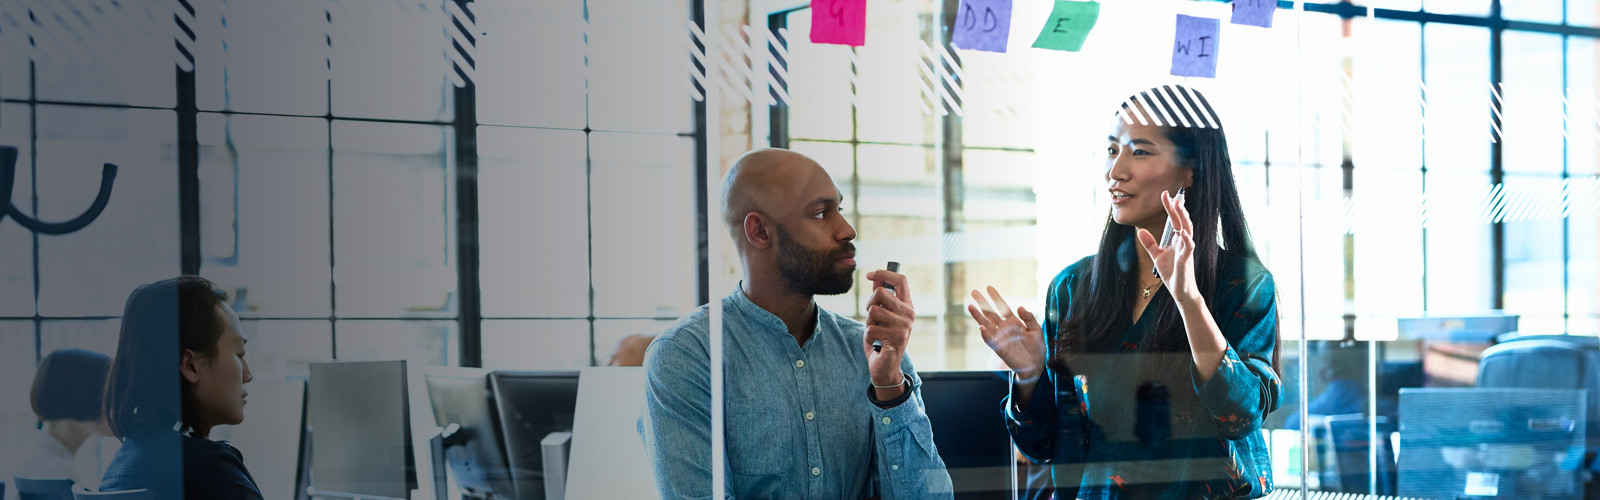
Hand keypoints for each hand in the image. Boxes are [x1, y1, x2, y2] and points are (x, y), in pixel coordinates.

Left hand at [863, 269, 913, 385]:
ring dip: (868, 322)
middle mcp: (909, 314)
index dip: (884, 273)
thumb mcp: (881, 316)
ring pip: (873, 310)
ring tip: (876, 331)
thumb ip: (880, 298)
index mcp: (907, 306)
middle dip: (869, 303)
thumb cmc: (882, 339)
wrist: (886, 367)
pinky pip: (870, 328)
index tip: (869, 274)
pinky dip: (867, 336)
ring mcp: (903, 327)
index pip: (901, 280)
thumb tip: (875, 277)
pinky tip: (875, 342)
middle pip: (881, 292)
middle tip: (872, 317)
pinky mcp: (895, 339)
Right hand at [966, 286, 1045, 380]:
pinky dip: (985, 334)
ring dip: (978, 316)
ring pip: (986, 325)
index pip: (1002, 307)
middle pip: (990, 313)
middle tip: (973, 292)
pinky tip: (981, 327)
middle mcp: (1004, 328)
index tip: (989, 288)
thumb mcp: (1037, 330)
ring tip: (970, 307)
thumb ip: (1029, 318)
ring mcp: (1000, 338)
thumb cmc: (1037, 348)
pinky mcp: (999, 348)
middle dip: (982, 303)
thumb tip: (1019, 307)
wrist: (1036, 366)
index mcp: (1014, 322)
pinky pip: (990, 340)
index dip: (996, 298)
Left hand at [1136, 190, 1199, 304]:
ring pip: (1188, 230)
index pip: (1174, 220)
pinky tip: (1183, 232)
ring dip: (1183, 218)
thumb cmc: (1172, 273)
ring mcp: (1186, 250)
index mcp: (1177, 240)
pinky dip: (1187, 240)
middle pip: (1181, 221)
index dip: (1170, 208)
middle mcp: (1183, 242)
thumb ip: (1150, 243)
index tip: (1164, 194)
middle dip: (1176, 208)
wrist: (1180, 291)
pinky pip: (1189, 247)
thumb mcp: (1157, 256)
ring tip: (1178, 205)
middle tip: (1170, 195)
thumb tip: (1141, 230)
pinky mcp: (1186, 260)